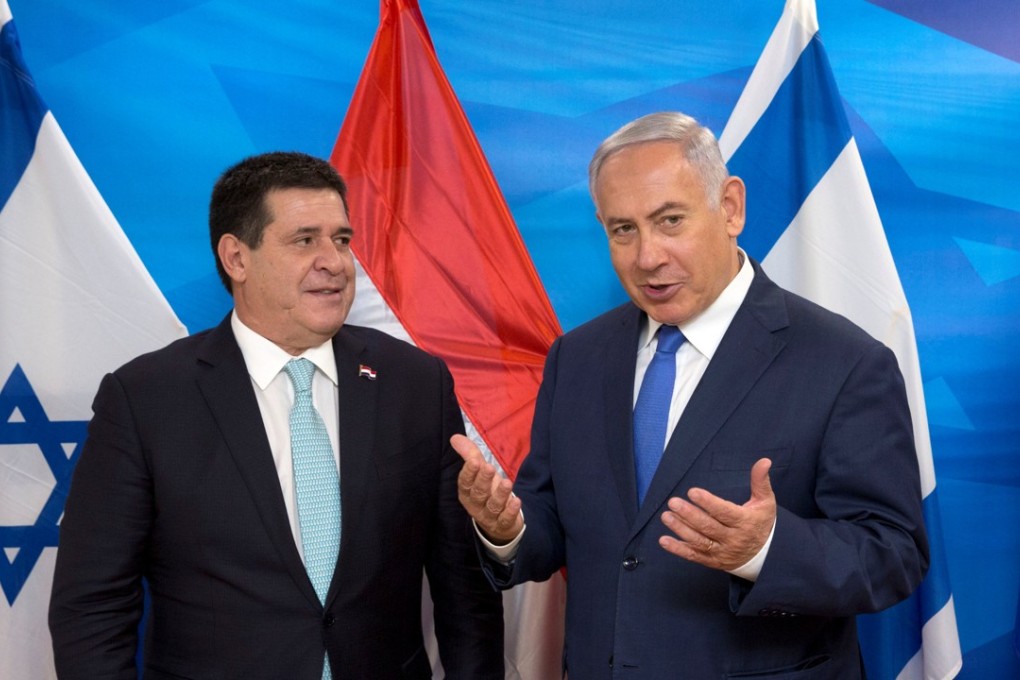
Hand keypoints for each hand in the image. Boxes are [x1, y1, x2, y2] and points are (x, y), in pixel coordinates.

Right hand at [451, 434, 522, 543]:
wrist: (498, 521)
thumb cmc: (488, 492)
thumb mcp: (480, 473)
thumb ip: (470, 455)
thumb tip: (455, 437)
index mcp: (467, 492)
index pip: (465, 483)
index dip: (469, 472)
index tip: (474, 461)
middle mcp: (475, 505)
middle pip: (478, 493)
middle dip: (483, 480)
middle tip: (489, 468)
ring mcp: (489, 517)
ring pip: (492, 506)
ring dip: (500, 495)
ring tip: (507, 482)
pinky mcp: (503, 525)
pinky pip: (505, 519)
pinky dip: (510, 511)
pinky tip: (517, 501)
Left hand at [658, 458, 775, 570]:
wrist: (765, 555)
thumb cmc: (761, 522)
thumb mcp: (765, 502)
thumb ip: (760, 481)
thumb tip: (764, 461)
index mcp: (745, 522)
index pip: (725, 512)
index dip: (708, 503)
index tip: (692, 492)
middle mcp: (733, 539)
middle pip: (709, 527)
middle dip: (690, 515)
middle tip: (673, 503)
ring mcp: (722, 552)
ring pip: (700, 542)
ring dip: (681, 529)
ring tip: (666, 516)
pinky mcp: (713, 561)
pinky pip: (694, 556)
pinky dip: (678, 550)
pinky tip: (663, 540)